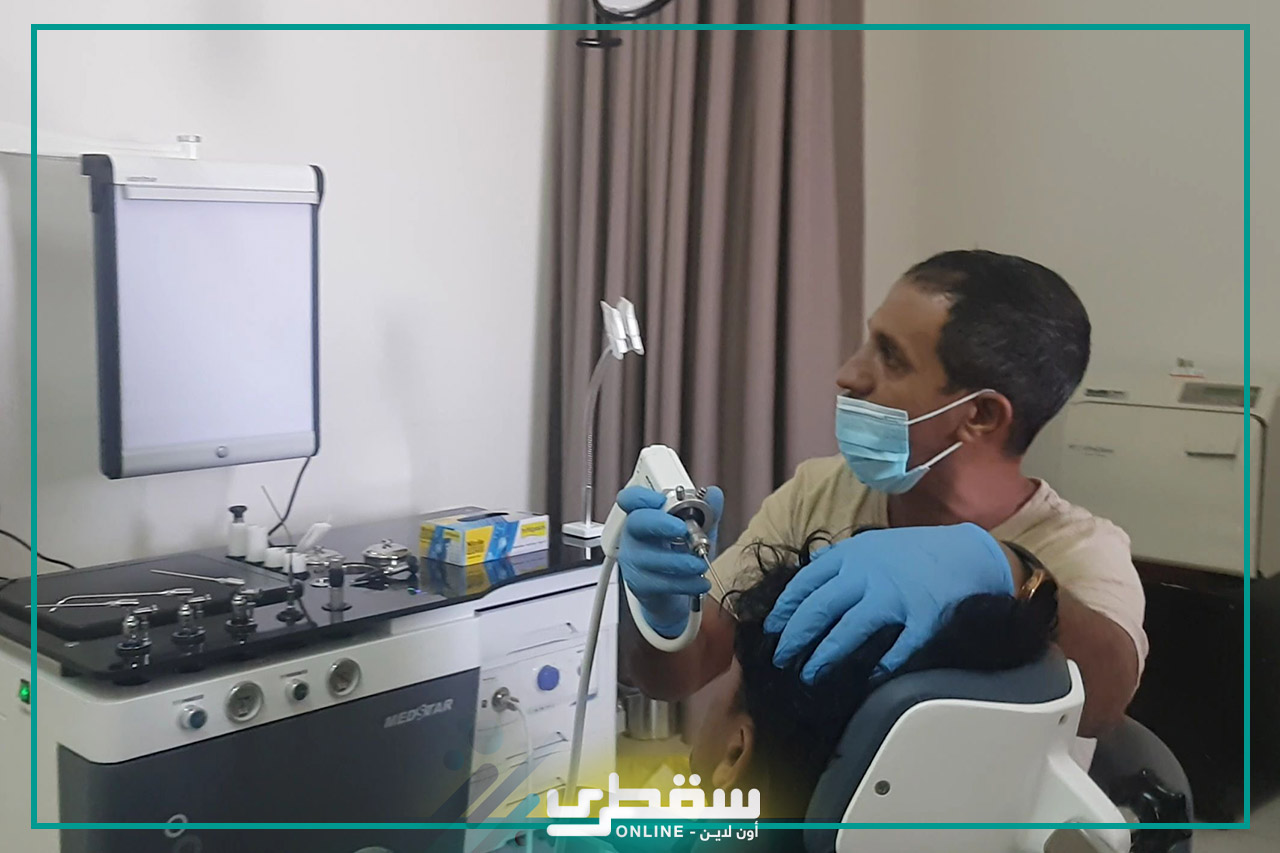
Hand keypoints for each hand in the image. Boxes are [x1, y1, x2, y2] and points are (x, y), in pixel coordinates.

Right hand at [616, 485, 724, 638]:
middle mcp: (634, 535)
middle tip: (683, 529)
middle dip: (661, 523)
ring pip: (650, 557)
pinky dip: (685, 583)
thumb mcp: (700, 529)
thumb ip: (708, 510)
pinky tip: (700, 582)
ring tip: (700, 564)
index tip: (661, 499)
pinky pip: (660, 582)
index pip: (631, 498)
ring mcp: (634, 560)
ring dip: (681, 561)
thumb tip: (714, 494)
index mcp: (645, 514)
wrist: (675, 592)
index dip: (642, 496)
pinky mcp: (640, 584)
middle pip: (636, 521)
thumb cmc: (682, 554)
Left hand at [764, 523, 1013, 681]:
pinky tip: (870, 678)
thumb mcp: (874, 545)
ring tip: (810, 674)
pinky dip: (882, 665)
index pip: (806, 582)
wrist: (971, 552)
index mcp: (853, 555)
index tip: (772, 628)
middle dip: (795, 636)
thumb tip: (810, 578)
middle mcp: (869, 574)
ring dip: (825, 655)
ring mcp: (896, 596)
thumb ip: (843, 562)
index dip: (785, 608)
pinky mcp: (923, 618)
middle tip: (781, 657)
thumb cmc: (919, 552)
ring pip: (849, 630)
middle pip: (819, 608)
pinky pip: (898, 648)